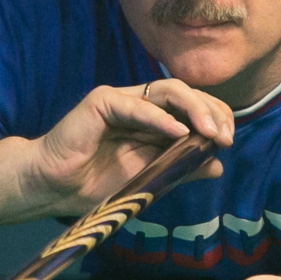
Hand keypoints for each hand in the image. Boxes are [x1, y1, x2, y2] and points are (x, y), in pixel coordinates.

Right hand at [19, 79, 230, 217]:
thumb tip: (217, 165)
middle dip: (212, 112)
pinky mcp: (102, 102)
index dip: (215, 117)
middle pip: (186, 94)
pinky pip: (138, 106)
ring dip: (195, 109)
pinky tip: (180, 132)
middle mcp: (140, 105)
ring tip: (210, 132)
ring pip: (168, 90)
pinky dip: (161, 119)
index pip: (193, 107)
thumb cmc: (95, 185)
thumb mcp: (149, 179)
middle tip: (225, 137)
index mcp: (153, 120)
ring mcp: (122, 100)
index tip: (228, 142)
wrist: (52, 189)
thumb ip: (181, 169)